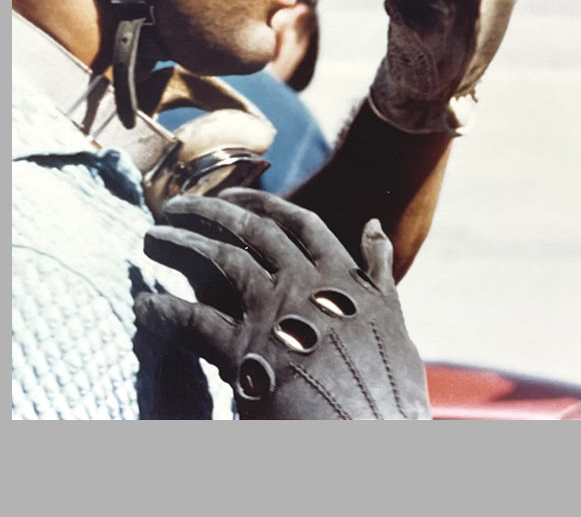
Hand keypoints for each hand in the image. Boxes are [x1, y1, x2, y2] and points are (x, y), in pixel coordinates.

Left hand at [135, 188, 430, 419]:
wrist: (372, 430)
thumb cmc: (386, 380)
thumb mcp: (390, 313)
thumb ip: (376, 267)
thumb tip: (371, 224)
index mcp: (340, 275)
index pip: (297, 222)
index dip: (261, 202)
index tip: (233, 193)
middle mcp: (305, 285)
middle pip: (251, 231)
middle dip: (210, 211)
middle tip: (177, 205)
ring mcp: (274, 315)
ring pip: (220, 261)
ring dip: (181, 245)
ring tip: (151, 239)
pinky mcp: (246, 354)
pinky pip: (195, 321)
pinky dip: (166, 310)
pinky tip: (147, 304)